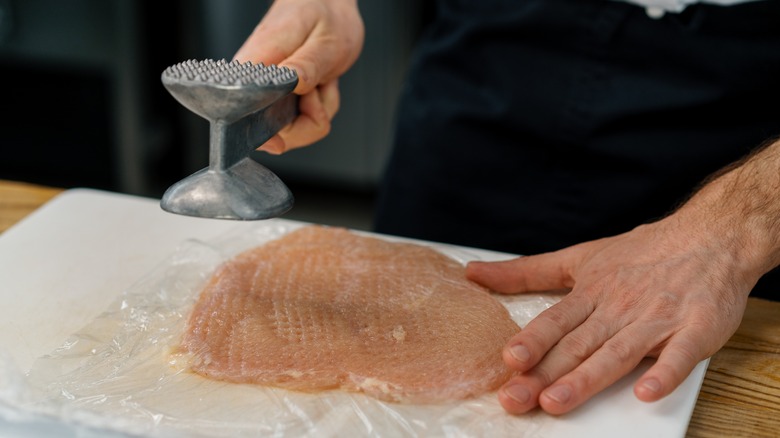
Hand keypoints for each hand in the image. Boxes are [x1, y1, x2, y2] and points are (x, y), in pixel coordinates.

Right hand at [234, 0, 363, 152]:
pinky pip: (303, 120)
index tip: (283, 139)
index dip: (264, 134)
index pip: (243, 111)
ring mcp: (269, 91)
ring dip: (318, 112)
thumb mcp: (325, 41)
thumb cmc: (323, 16)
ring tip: (322, 81)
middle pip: (274, 131)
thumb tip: (291, 86)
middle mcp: (257, 81)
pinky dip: (320, 107)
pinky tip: (322, 84)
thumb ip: (307, 67)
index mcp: (258, 64)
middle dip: (307, 123)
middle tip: (319, 90)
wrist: (328, 4)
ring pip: (293, 129)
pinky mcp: (281, 97)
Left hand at [466, 213, 756, 414]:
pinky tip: (647, 393)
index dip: (532, 341)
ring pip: (617, 354)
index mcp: (591, 293)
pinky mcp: (695, 329)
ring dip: (587, 378)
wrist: (710, 237)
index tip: (508, 360)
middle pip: (577, 345)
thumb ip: (525, 272)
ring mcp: (656, 320)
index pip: (555, 321)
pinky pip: (680, 355)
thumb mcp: (578, 257)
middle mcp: (619, 309)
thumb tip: (474, 273)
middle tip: (516, 398)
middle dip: (545, 373)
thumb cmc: (641, 253)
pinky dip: (665, 373)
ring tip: (557, 401)